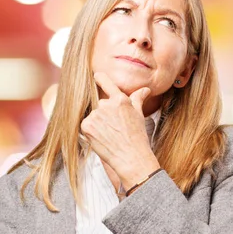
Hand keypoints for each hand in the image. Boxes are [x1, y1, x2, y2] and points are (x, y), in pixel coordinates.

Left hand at [80, 72, 160, 188]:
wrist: (131, 158)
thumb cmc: (137, 137)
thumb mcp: (139, 115)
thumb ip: (138, 99)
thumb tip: (146, 89)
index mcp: (120, 100)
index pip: (106, 82)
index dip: (100, 78)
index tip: (96, 76)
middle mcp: (106, 105)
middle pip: (101, 104)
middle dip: (105, 113)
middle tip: (115, 127)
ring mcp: (95, 115)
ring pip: (94, 116)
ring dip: (98, 123)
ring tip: (110, 135)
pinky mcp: (86, 126)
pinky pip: (86, 125)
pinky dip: (92, 131)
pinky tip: (102, 138)